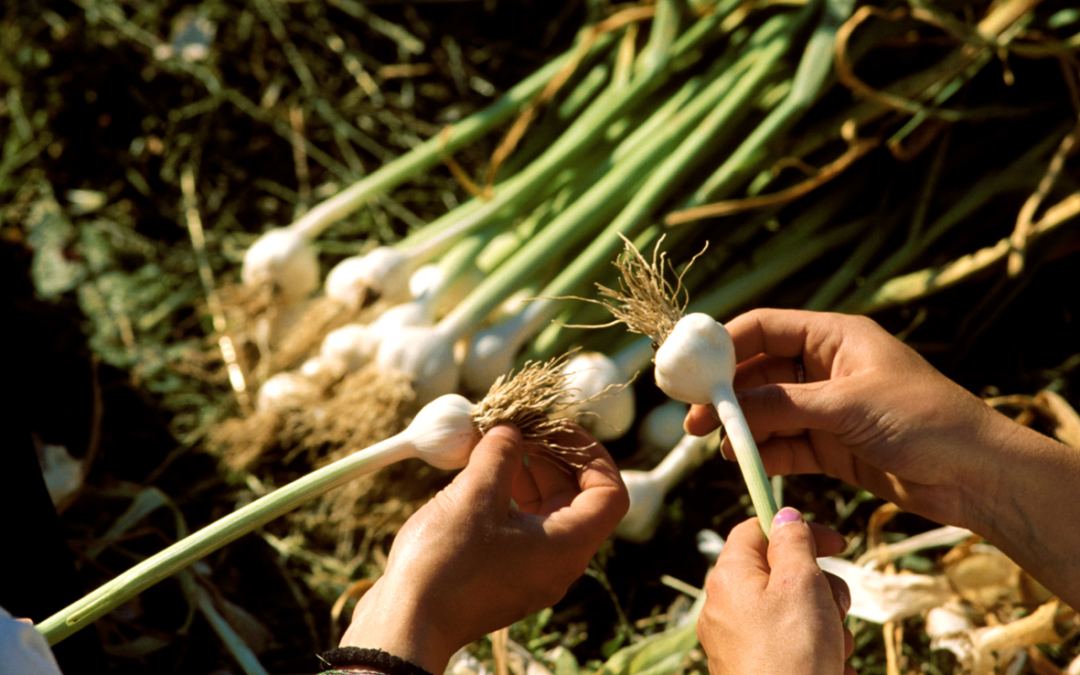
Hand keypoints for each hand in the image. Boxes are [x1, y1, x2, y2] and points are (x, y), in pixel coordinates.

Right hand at [340, 423, 628, 672]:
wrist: (405, 623)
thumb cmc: (445, 563)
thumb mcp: (475, 494)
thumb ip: (501, 453)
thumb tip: (511, 430)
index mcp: (567, 546)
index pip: (610, 492)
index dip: (589, 453)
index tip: (554, 428)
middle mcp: (558, 564)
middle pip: (578, 499)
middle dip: (551, 457)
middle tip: (518, 429)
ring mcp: (531, 573)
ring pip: (547, 513)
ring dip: (527, 475)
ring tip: (493, 448)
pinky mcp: (504, 577)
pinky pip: (521, 529)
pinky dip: (509, 498)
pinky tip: (477, 478)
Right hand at [684, 308, 1004, 529]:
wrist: (975, 475)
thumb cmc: (923, 420)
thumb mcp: (848, 405)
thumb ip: (784, 404)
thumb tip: (729, 410)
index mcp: (835, 337)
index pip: (766, 327)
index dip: (726, 344)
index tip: (692, 367)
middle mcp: (826, 367)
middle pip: (759, 371)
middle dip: (725, 393)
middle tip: (692, 417)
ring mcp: (827, 407)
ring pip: (768, 410)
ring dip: (741, 426)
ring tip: (714, 444)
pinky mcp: (831, 445)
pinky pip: (785, 443)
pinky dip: (764, 451)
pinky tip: (745, 462)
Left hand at [698, 508, 852, 674]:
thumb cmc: (792, 653)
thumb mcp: (800, 582)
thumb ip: (794, 542)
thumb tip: (784, 515)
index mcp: (729, 577)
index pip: (756, 530)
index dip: (796, 529)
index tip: (836, 544)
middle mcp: (725, 607)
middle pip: (780, 574)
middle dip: (820, 587)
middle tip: (835, 608)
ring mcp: (737, 642)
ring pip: (793, 613)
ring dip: (825, 625)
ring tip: (834, 648)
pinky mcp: (753, 668)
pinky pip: (791, 647)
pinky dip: (817, 654)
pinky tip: (832, 670)